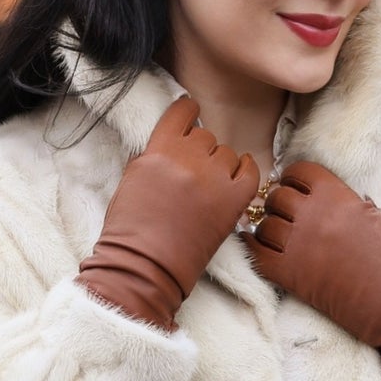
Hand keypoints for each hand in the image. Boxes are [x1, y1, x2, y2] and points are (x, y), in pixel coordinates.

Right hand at [78, 97, 259, 332]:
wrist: (144, 268)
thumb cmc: (129, 231)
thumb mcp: (132, 180)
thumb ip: (153, 156)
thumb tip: (173, 143)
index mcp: (158, 150)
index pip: (181, 113)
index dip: (187, 112)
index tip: (191, 114)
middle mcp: (188, 159)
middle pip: (205, 137)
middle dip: (200, 151)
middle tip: (192, 174)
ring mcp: (213, 179)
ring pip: (227, 154)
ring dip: (219, 166)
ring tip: (207, 189)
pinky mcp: (233, 201)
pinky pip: (250, 172)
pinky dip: (246, 171)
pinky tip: (238, 176)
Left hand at [247, 160, 380, 377]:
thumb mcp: (376, 217)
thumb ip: (348, 203)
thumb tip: (331, 197)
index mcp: (338, 196)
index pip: (299, 172)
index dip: (294, 180)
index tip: (295, 189)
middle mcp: (315, 215)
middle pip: (277, 197)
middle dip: (278, 204)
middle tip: (285, 215)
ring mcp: (300, 244)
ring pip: (264, 225)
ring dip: (268, 230)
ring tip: (277, 237)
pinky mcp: (291, 275)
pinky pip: (256, 255)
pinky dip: (254, 250)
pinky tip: (259, 250)